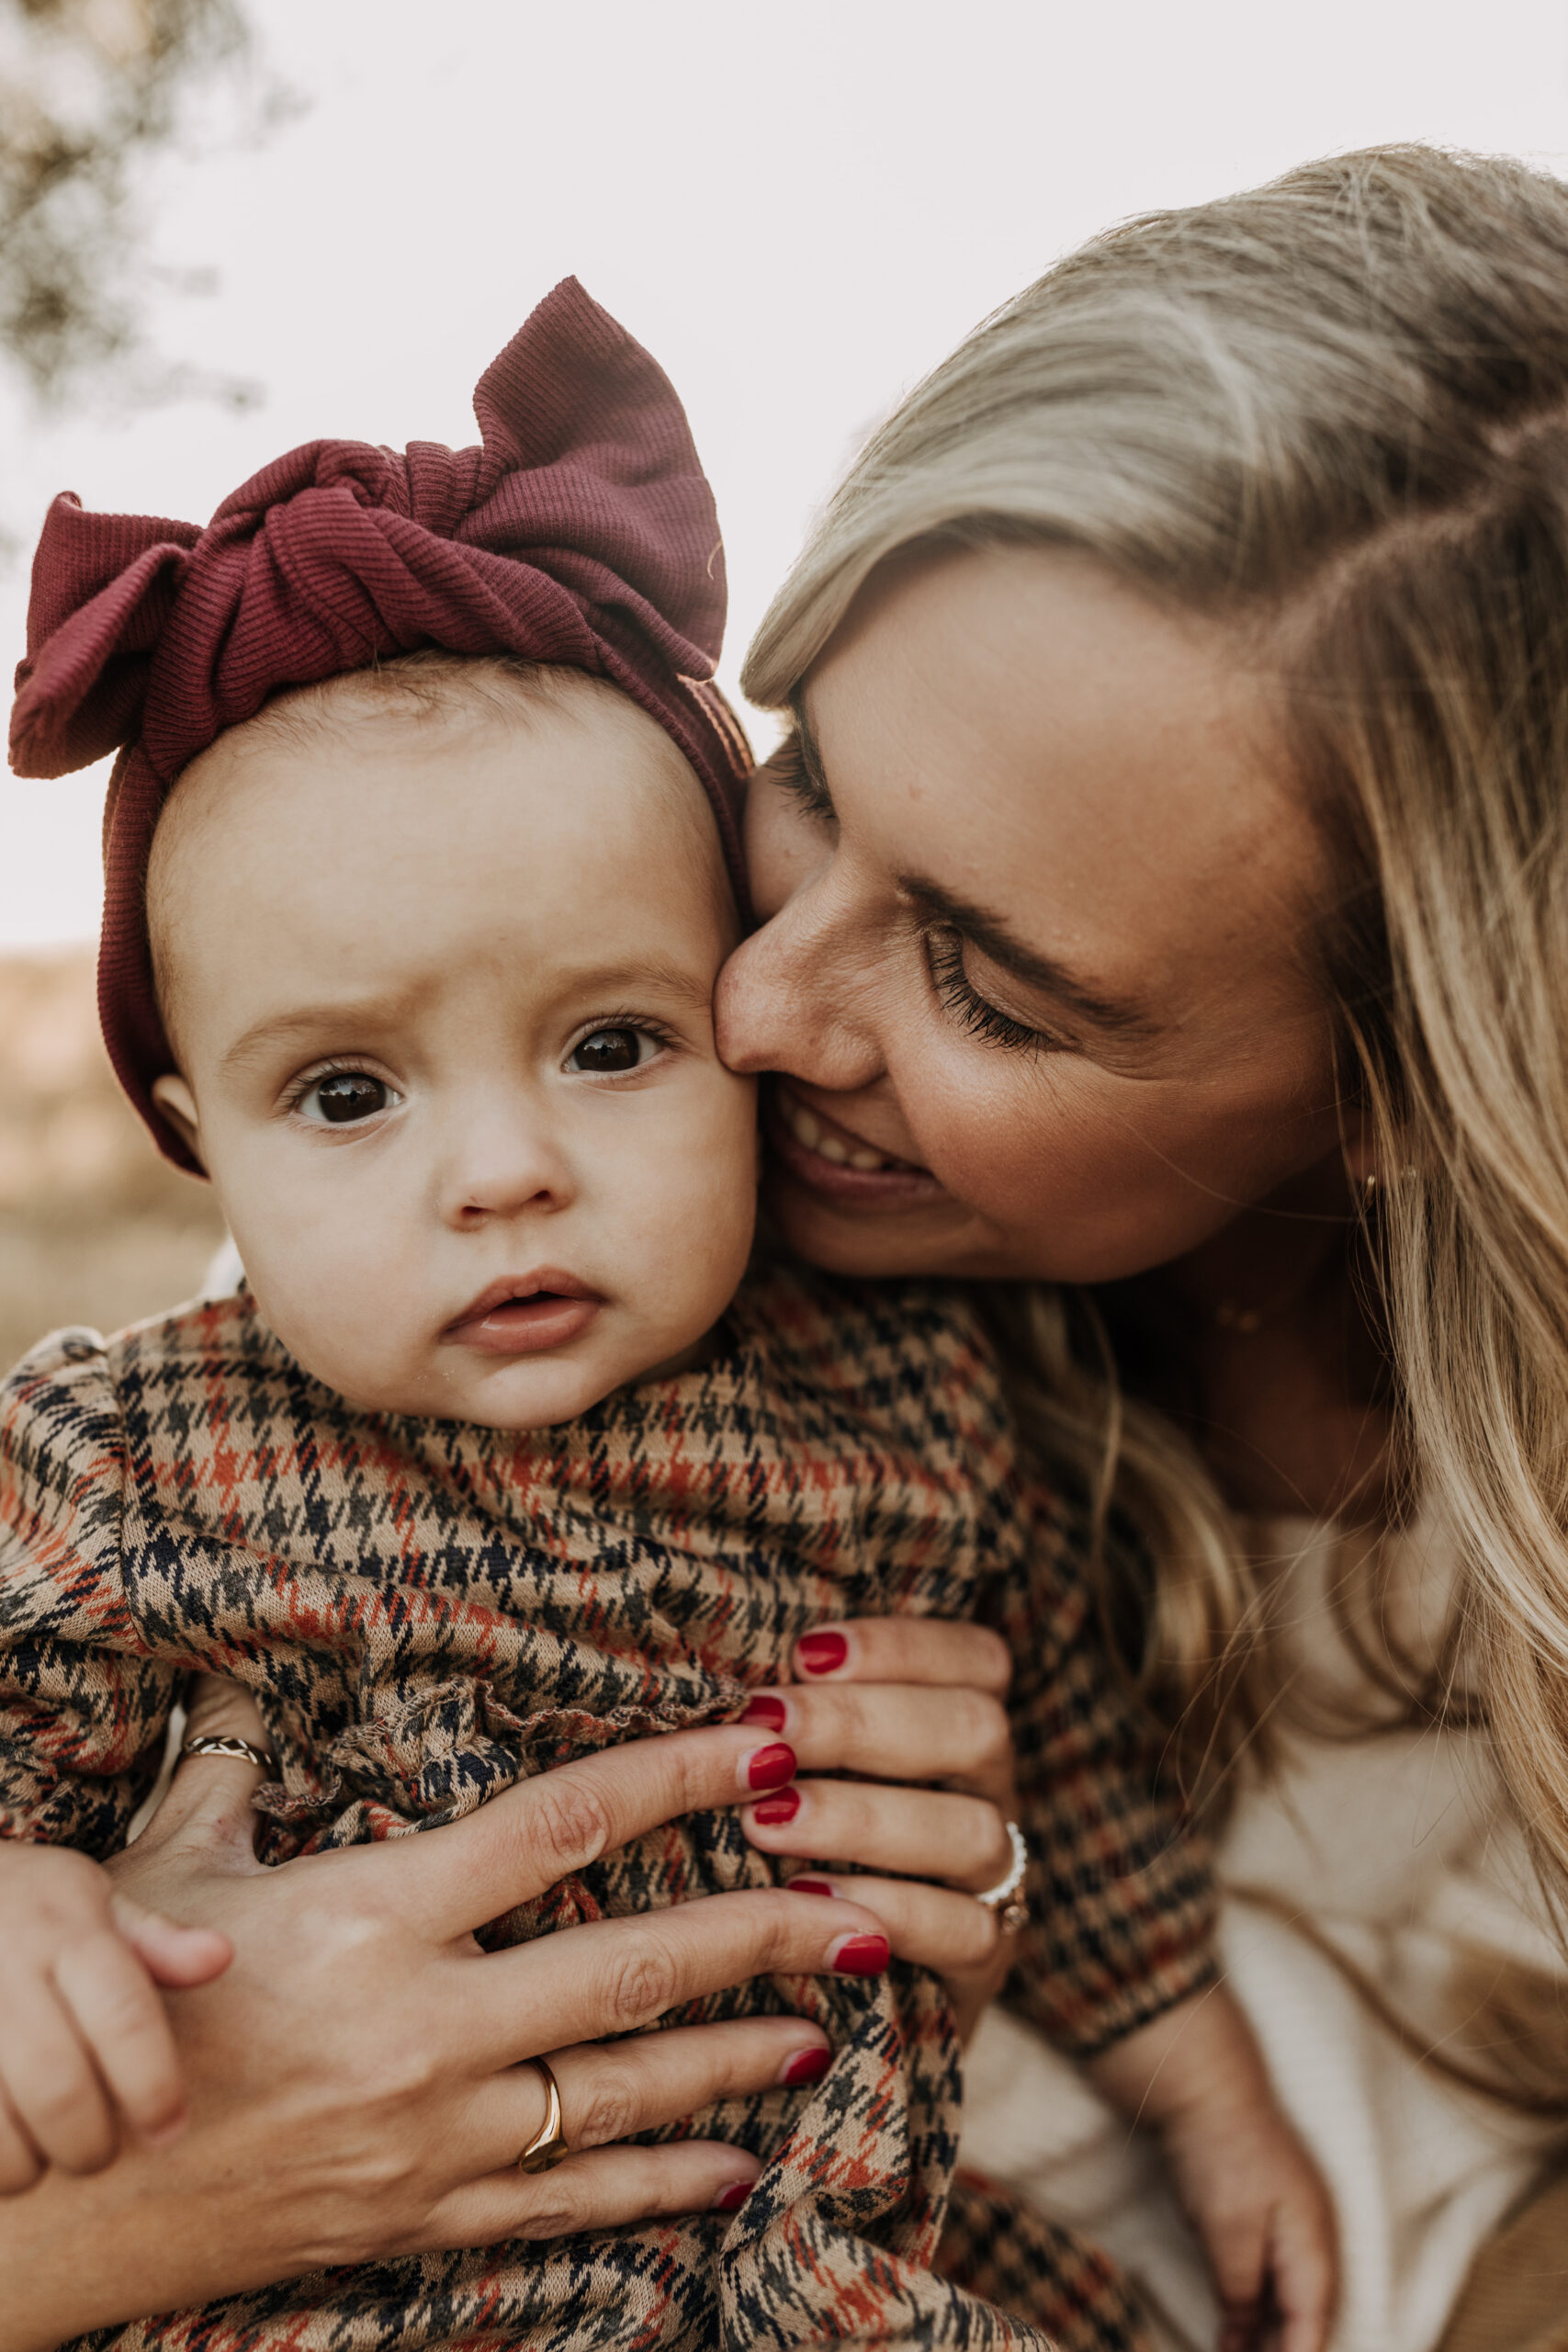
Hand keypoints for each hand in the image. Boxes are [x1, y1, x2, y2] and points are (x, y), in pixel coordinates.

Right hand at [0, 1719, 890, 2351]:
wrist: (60, 2203)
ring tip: (834, 2017)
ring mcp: (433, 2136)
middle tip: (862, 1906)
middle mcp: (424, 2026)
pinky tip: (743, 2165)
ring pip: (629, 2090)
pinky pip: (573, 2202)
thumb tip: (237, 1678)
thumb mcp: (166, 1878)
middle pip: (634, 1965)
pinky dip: (667, 2183)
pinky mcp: (426, 2219)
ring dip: (741, 2053)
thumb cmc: (122, 2016)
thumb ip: (226, 1772)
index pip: (561, 1824)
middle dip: (765, 1931)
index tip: (765, 1743)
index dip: (676, 1775)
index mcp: (372, 1916)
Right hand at [0, 1840, 229, 2191]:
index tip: (170, 2128)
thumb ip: (156, 1939)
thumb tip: (220, 1958)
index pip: (123, 2015)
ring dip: (31, 2163)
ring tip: (48, 2152)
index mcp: (66, 1933)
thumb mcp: (94, 1898)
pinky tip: (7, 2148)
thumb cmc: (33, 1904)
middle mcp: (8, 1972)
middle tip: (102, 2151)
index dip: (152, 2084)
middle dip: (91, 2142)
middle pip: (59, 2085)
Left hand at [732, 1617, 1021, 2038]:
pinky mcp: (984, 1963)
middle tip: (766, 1728)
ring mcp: (995, 1879)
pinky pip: (966, 1929)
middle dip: (862, 1723)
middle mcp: (989, 1793)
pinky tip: (809, 1898)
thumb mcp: (788, 1768)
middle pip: (976, 1730)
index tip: (804, 1653)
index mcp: (956, 1726)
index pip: (976, 1660)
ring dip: (864, 1818)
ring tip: (767, 1820)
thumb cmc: (780, 1841)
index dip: (901, 1647)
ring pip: (975, 1831)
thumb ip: (779, 1717)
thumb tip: (706, 1660)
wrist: (810, 1996)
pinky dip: (890, 1908)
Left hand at [1088, 1988, 1336, 2351]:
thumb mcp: (1227, 2234)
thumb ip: (1242, 2292)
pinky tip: (1232, 2332)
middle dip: (1280, 2349)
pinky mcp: (1265, 2217)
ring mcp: (1290, 2227)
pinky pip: (1271, 2279)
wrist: (1204, 2087)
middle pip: (1306, 2319)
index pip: (1313, 2328)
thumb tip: (1246, 2334)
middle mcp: (1311, 2241)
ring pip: (1288, 2301)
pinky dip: (1254, 2309)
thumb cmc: (1220, 2155)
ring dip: (1266, 2337)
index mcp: (1312, 2247)